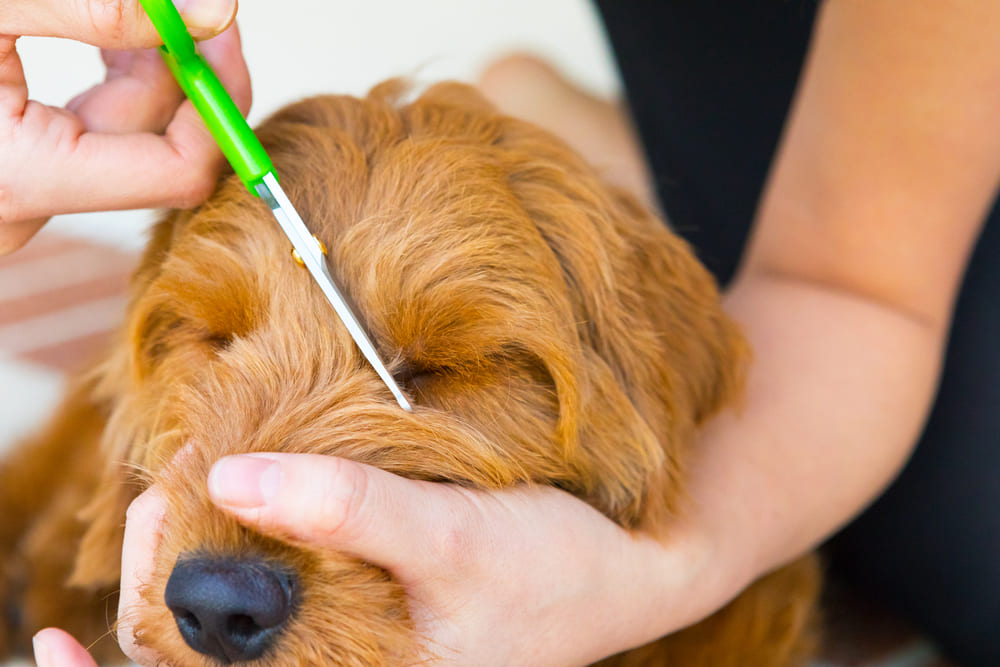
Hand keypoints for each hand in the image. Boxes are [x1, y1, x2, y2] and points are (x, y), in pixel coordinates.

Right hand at [0, 0, 248, 254]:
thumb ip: (97, 12)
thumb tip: (210, 12)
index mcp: (24, 179)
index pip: (181, 171)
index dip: (216, 102)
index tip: (221, 34)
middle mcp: (27, 207)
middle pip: (159, 146)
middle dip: (184, 69)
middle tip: (189, 6)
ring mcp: (25, 195)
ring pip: (128, 136)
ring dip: (150, 67)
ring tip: (152, 7)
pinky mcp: (20, 174)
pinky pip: (92, 134)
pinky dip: (114, 82)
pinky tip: (112, 34)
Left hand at [80, 454, 737, 666]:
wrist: (630, 566)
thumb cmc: (556, 569)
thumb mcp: (457, 538)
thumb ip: (351, 510)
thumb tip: (236, 474)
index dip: (135, 657)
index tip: (80, 614)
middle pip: (214, 650)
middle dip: (167, 576)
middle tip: (160, 495)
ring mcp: (354, 644)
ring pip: (242, 615)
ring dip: (206, 551)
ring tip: (193, 483)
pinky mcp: (367, 605)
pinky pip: (282, 586)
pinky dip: (250, 540)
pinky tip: (246, 493)